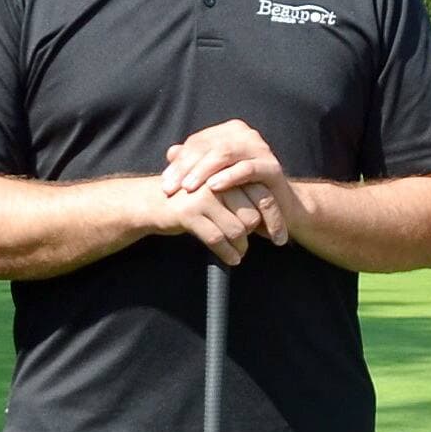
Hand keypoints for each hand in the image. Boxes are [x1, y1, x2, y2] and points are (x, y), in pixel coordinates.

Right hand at [145, 169, 266, 266]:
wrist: (151, 201)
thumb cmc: (191, 199)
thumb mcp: (217, 192)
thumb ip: (241, 197)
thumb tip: (271, 220)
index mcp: (228, 172)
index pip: (263, 196)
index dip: (274, 220)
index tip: (280, 238)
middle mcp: (217, 181)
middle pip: (251, 217)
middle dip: (254, 236)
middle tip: (252, 246)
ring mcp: (203, 196)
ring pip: (236, 230)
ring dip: (240, 247)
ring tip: (240, 253)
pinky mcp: (189, 213)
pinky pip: (217, 239)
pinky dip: (227, 254)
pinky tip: (232, 259)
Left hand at [163, 120, 298, 252]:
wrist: (275, 211)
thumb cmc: (239, 194)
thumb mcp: (212, 179)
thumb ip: (194, 165)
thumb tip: (171, 152)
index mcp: (229, 132)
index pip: (198, 142)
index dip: (179, 163)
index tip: (164, 184)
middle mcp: (245, 135)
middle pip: (208, 145)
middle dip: (186, 168)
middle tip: (171, 188)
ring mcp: (260, 148)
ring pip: (225, 153)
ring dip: (203, 171)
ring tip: (188, 188)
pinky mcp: (272, 166)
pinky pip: (247, 168)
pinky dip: (228, 177)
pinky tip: (213, 187)